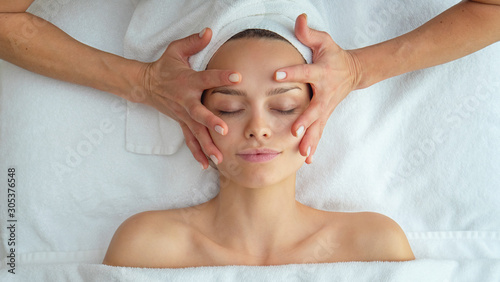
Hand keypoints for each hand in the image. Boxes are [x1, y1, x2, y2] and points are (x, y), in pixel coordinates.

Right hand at [132, 28, 240, 168]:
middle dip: (210, 122)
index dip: (221, 77)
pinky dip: (197, 153)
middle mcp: (186, 101)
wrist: (146, 85)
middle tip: (223, 130)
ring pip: (195, 132)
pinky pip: (189, 140)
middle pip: (198, 113)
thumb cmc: (165, 67)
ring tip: (218, 158)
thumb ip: (193, 42)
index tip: (238, 77)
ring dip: (206, 145)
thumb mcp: (176, 50)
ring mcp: (183, 115)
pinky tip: (205, 164)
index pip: (207, 78)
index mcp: (188, 81)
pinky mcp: (182, 123)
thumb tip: (209, 31)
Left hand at [275, 14, 360, 163]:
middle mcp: (324, 93)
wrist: (353, 71)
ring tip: (303, 153)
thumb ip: (309, 33)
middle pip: (315, 108)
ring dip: (311, 140)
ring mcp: (326, 107)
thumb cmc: (333, 55)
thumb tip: (298, 19)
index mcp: (321, 73)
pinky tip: (308, 159)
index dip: (292, 72)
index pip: (305, 72)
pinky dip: (315, 145)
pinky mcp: (325, 116)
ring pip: (318, 125)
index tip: (277, 74)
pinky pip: (320, 132)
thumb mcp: (323, 41)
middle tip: (295, 130)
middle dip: (306, 120)